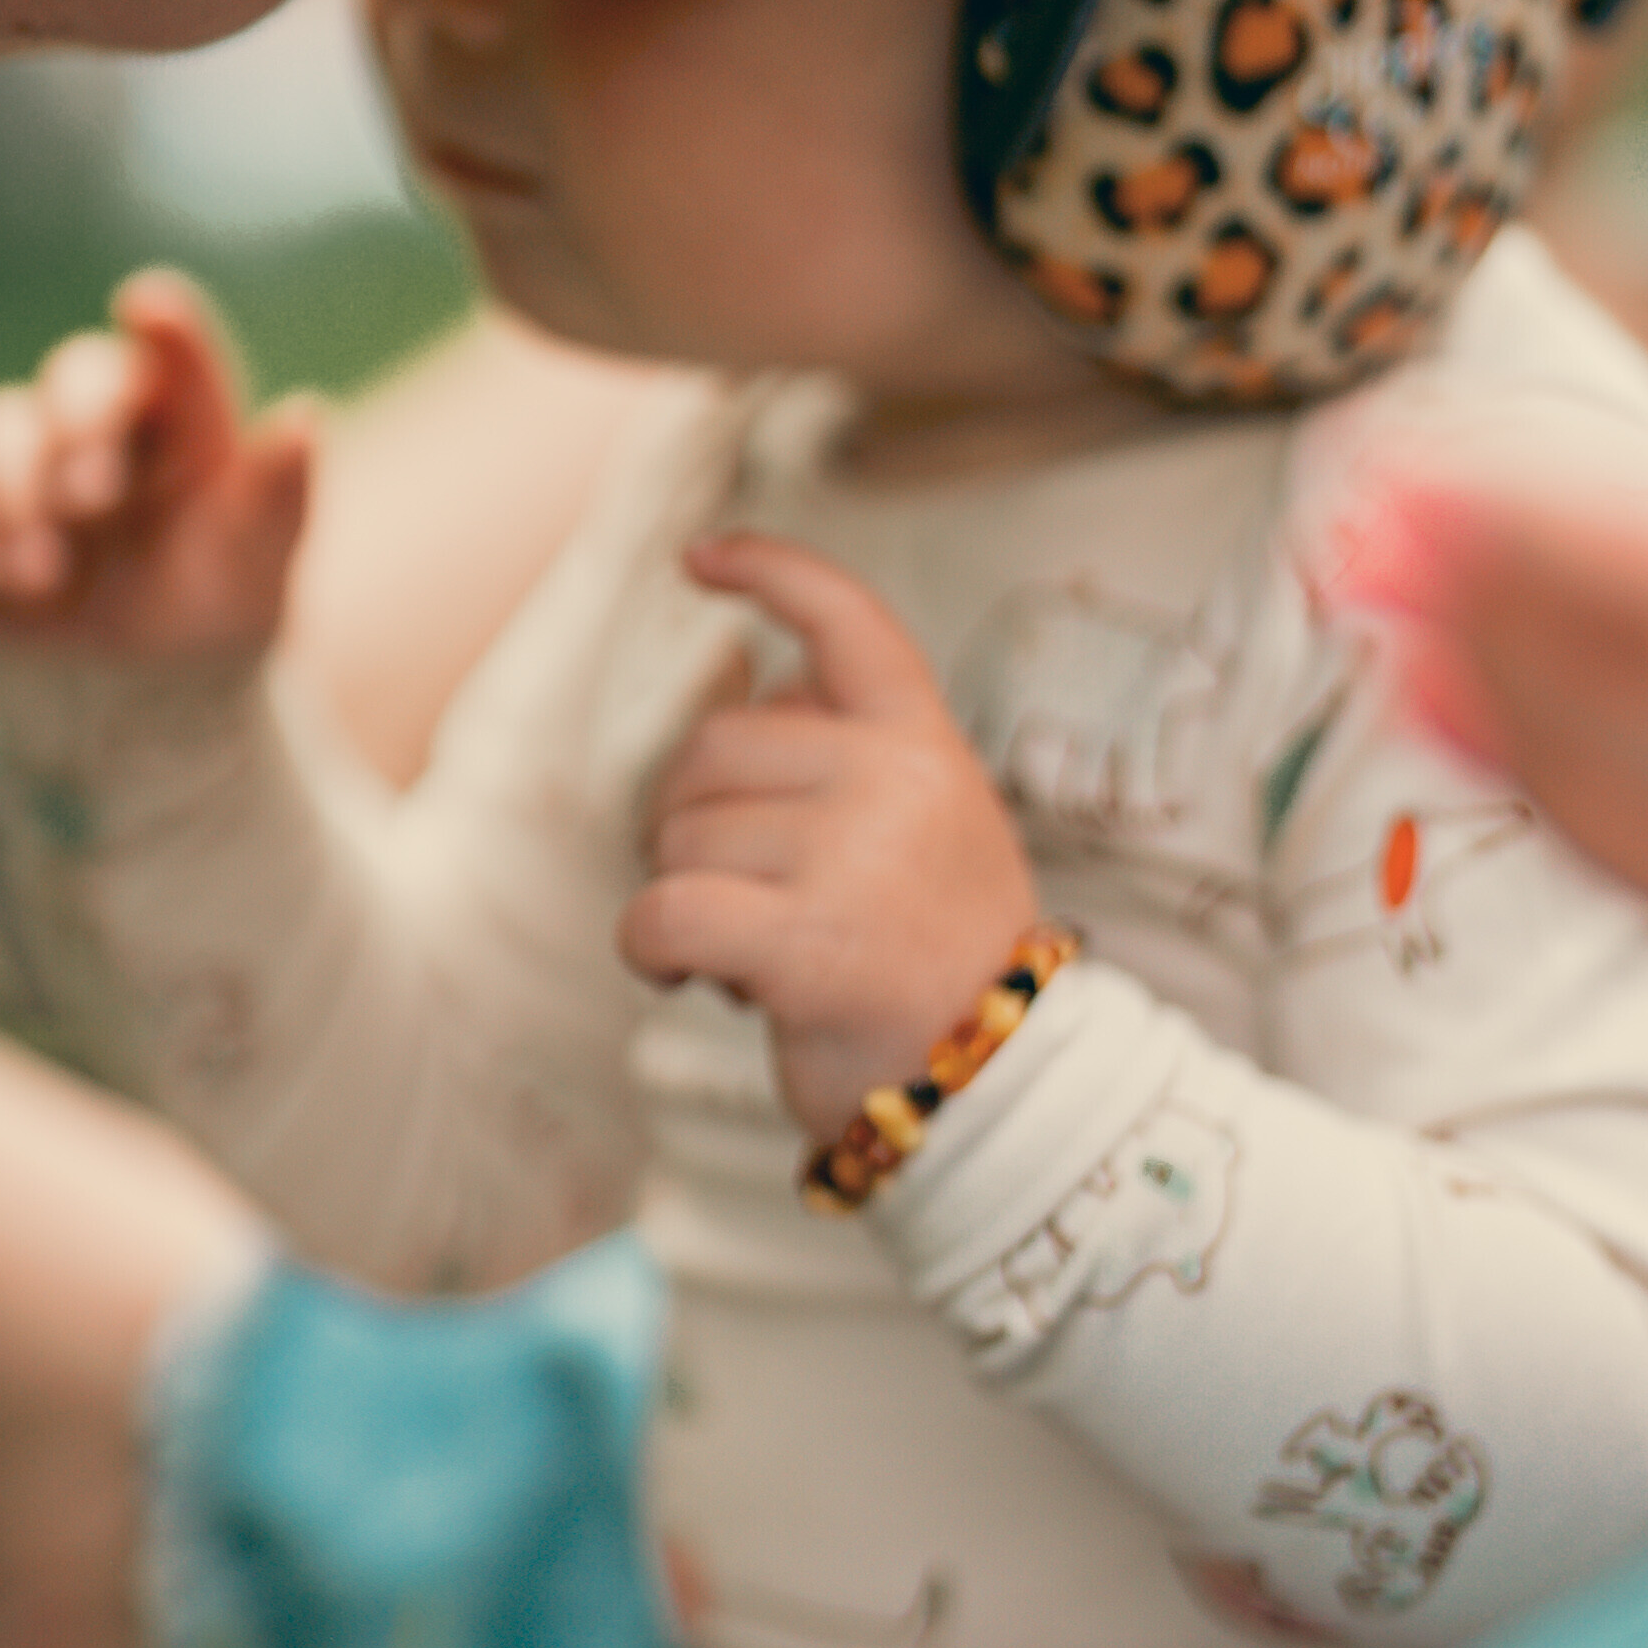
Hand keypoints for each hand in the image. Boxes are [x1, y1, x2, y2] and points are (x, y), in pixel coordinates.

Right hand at [0, 270, 318, 665]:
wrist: (132, 720)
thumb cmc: (209, 625)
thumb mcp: (254, 570)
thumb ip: (278, 498)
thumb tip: (308, 413)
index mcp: (181, 427)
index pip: (172, 359)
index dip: (165, 329)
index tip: (149, 305)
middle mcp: (98, 433)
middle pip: (74, 379)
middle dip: (76, 422)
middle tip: (92, 495)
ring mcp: (22, 476)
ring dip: (14, 489)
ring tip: (42, 574)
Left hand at [620, 536, 1043, 1144]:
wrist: (998, 1089)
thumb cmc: (936, 958)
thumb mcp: (928, 825)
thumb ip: (852, 755)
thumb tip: (745, 691)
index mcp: (924, 740)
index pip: (845, 619)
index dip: (769, 572)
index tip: (700, 558)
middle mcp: (892, 779)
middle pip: (709, 750)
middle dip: (695, 822)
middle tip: (751, 896)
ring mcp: (851, 857)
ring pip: (679, 838)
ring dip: (687, 897)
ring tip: (759, 950)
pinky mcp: (802, 943)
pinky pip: (661, 911)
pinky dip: (649, 947)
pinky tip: (683, 974)